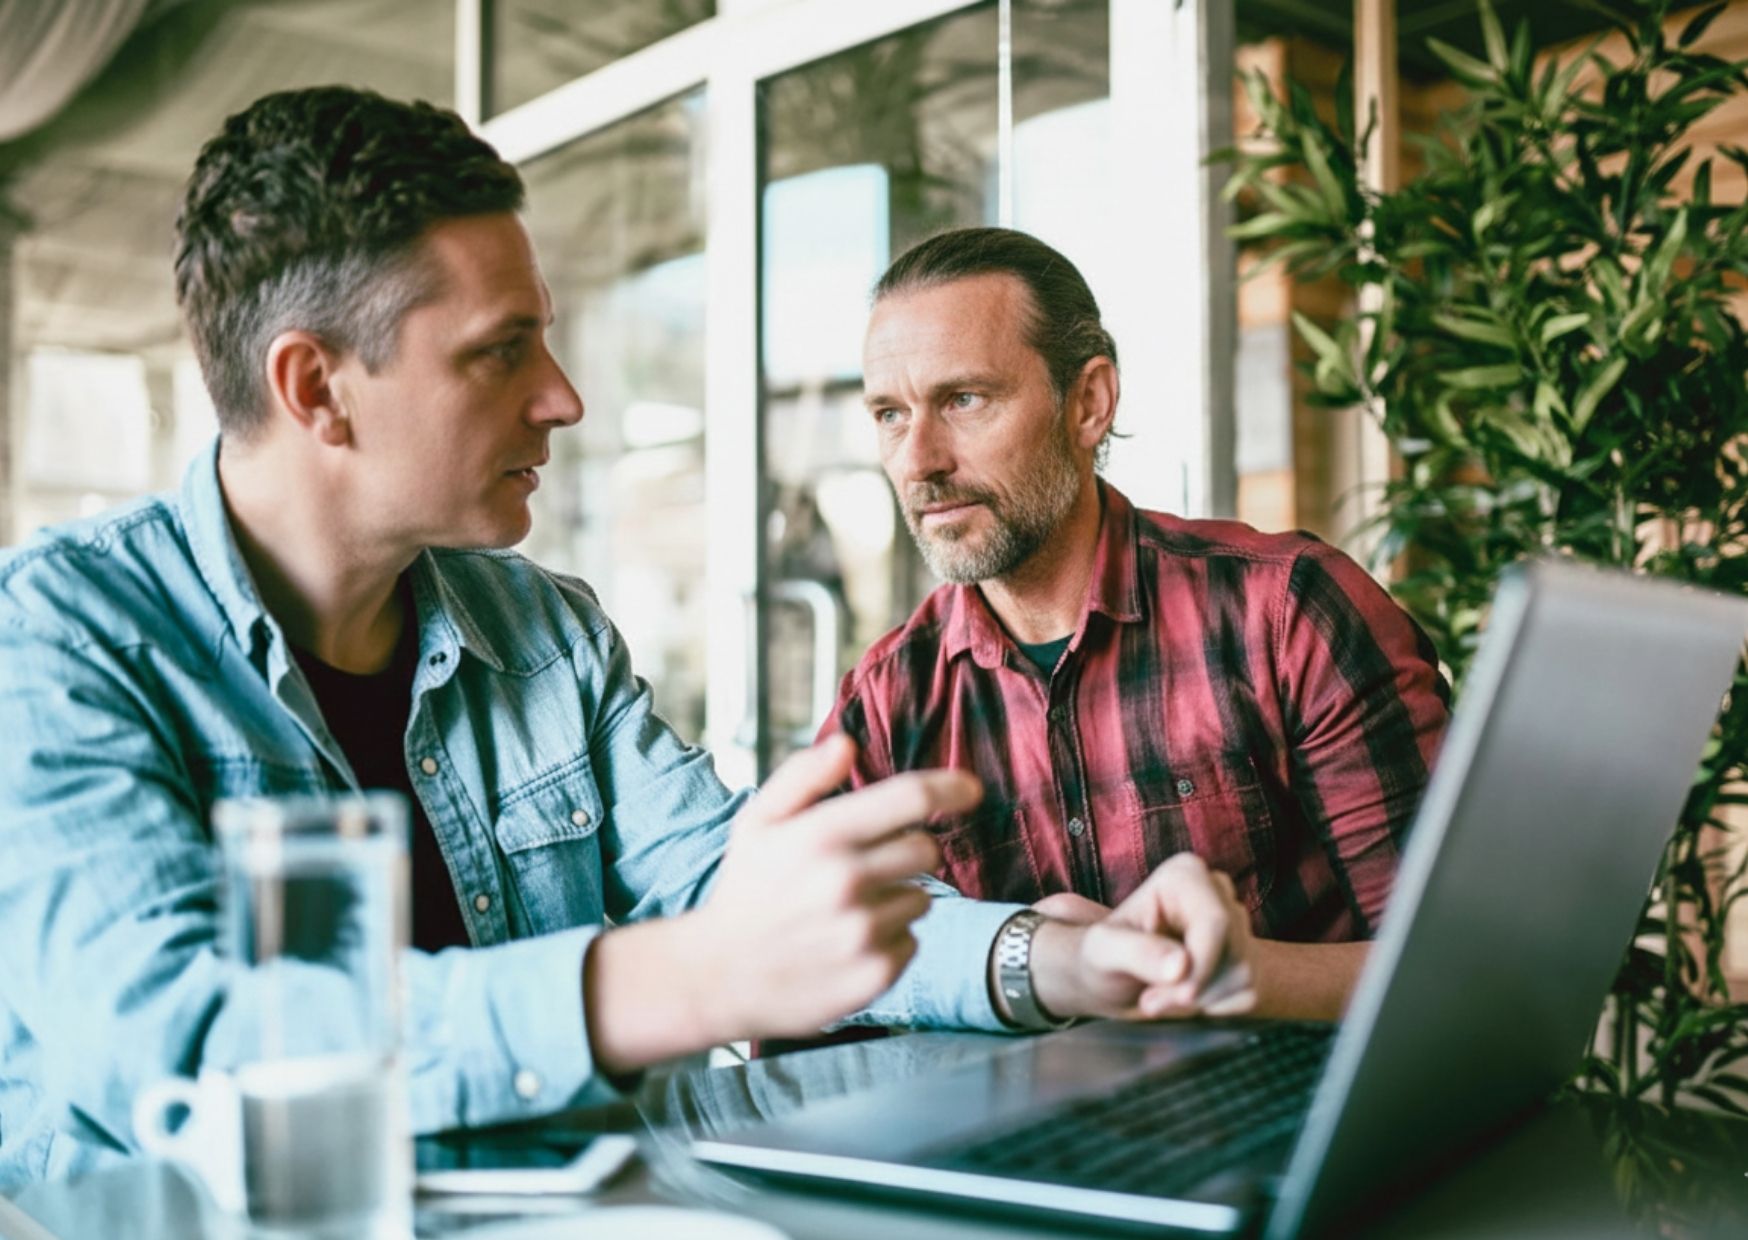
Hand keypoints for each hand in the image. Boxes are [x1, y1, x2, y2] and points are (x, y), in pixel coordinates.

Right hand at [683, 734, 979, 1042]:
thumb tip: (848, 744)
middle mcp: (846, 881)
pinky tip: (848, 944)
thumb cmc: (745, 891)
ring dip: (895, 899)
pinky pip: (912, 943)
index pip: (910, 798)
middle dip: (905, 853)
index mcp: (821, 836)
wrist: (719, 977)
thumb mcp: (757, 821)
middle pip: (925, 849)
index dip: (951, 788)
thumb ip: (803, 776)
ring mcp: (863, 931)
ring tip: (846, 911)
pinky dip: (890, 941)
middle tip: (863, 868)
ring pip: (921, 899)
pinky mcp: (874, 974)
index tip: (971, 790)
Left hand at [1028, 853, 1256, 1021]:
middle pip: (1234, 951)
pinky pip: (1249, 993)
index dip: (1201, 967)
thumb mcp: (1101, 952)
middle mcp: (1217, 892)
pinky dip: (1216, 1009)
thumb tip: (1180, 966)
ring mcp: (1236, 925)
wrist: (1112, 980)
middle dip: (1195, 988)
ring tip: (1161, 997)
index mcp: (1184, 875)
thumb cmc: (1101, 957)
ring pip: (1244, 975)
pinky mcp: (1246, 957)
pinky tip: (1185, 1000)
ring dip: (1202, 1002)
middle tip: (1152, 1002)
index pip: (1216, 922)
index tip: (1176, 996)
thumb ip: (1136, 952)